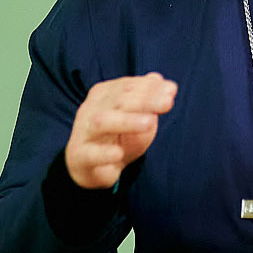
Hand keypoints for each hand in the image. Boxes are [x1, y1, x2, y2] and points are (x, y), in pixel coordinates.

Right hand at [65, 72, 176, 188]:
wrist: (92, 166)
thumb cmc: (118, 136)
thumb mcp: (138, 118)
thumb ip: (151, 101)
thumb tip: (168, 86)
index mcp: (105, 94)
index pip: (128, 86)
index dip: (149, 87)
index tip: (171, 91)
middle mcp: (92, 108)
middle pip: (119, 100)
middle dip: (145, 100)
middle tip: (167, 102)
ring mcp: (84, 132)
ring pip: (103, 122)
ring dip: (127, 121)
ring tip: (150, 122)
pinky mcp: (81, 156)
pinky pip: (92, 154)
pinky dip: (104, 153)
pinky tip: (118, 153)